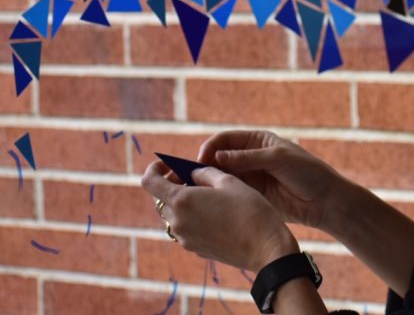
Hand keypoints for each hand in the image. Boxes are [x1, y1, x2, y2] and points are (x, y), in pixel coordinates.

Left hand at [142, 161, 298, 272]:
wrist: (265, 247)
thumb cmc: (250, 210)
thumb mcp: (229, 181)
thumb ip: (205, 173)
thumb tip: (192, 173)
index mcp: (182, 201)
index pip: (149, 182)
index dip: (154, 169)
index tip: (167, 165)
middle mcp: (178, 222)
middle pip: (162, 199)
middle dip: (173, 185)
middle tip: (194, 177)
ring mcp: (185, 238)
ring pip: (174, 215)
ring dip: (184, 203)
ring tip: (209, 196)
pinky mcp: (196, 249)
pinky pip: (186, 229)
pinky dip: (193, 217)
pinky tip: (216, 214)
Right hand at [196, 130, 351, 233]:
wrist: (325, 200)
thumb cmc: (307, 172)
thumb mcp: (279, 159)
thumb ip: (248, 158)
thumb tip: (217, 156)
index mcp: (257, 141)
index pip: (225, 140)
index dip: (209, 148)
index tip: (199, 161)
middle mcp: (249, 157)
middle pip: (218, 159)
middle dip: (202, 167)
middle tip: (187, 179)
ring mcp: (250, 177)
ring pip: (220, 178)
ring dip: (206, 183)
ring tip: (193, 193)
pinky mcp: (251, 196)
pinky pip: (229, 193)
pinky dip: (217, 197)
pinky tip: (207, 204)